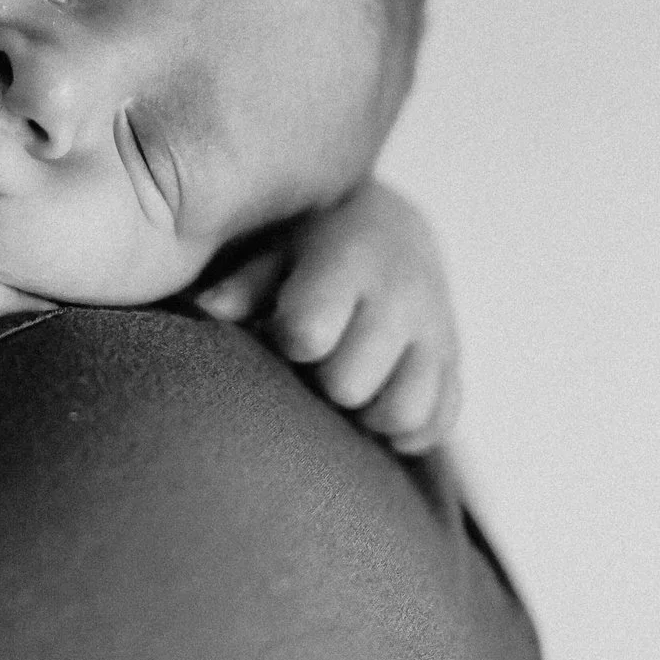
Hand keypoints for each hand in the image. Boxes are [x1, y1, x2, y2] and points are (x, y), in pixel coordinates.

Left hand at [195, 180, 460, 453]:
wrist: (389, 232)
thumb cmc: (306, 247)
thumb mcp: (273, 248)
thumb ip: (242, 282)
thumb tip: (205, 309)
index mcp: (351, 258)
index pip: (309, 331)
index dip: (288, 338)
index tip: (283, 326)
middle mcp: (403, 296)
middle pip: (349, 384)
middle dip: (323, 381)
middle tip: (315, 360)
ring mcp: (436, 333)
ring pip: (403, 413)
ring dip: (366, 413)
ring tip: (344, 385)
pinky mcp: (454, 366)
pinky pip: (435, 423)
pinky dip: (403, 428)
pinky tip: (375, 397)